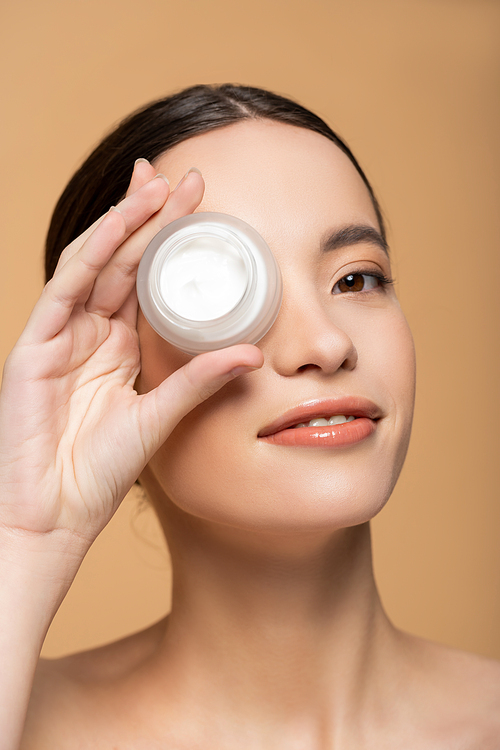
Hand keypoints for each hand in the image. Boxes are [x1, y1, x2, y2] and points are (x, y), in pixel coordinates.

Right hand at [0, 160, 262, 548]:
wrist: (54, 515)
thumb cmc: (100, 472)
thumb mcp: (161, 417)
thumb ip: (199, 381)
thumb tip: (252, 353)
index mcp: (118, 346)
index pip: (147, 279)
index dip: (172, 241)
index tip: (203, 205)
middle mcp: (90, 332)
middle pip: (123, 260)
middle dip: (152, 216)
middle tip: (185, 176)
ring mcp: (60, 335)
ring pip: (92, 264)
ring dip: (122, 222)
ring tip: (156, 185)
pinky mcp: (33, 347)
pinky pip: (63, 291)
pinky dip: (88, 257)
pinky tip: (115, 227)